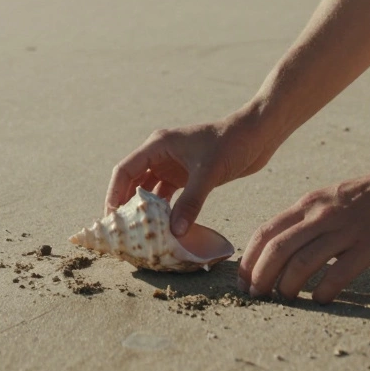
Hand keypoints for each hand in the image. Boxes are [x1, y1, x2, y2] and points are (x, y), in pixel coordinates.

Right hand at [105, 109, 279, 236]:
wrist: (257, 136)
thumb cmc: (231, 144)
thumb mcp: (209, 173)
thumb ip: (191, 202)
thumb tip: (174, 232)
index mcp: (158, 145)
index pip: (125, 170)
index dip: (114, 194)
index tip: (112, 219)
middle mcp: (161, 154)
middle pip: (133, 181)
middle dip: (126, 205)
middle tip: (121, 232)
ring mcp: (173, 165)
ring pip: (150, 191)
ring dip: (145, 210)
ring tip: (139, 234)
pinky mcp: (187, 176)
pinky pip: (168, 196)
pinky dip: (164, 212)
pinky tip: (163, 229)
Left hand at [238, 163, 369, 303]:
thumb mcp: (330, 199)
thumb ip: (308, 219)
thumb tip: (284, 249)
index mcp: (308, 204)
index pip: (265, 232)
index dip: (249, 259)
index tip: (243, 281)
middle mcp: (320, 215)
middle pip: (276, 250)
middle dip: (260, 277)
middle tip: (255, 297)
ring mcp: (344, 230)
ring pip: (301, 263)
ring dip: (287, 287)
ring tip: (283, 301)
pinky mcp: (369, 245)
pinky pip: (338, 273)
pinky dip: (324, 291)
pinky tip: (321, 300)